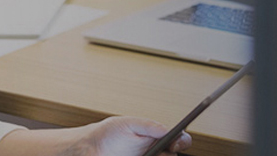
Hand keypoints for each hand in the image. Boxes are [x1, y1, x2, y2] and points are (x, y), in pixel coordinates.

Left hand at [63, 116, 191, 155]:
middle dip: (170, 153)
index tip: (175, 143)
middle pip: (174, 155)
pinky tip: (145, 155)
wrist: (93, 149)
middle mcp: (158, 151)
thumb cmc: (111, 133)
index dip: (182, 142)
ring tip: (145, 155)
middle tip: (161, 152)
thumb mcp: (129, 124)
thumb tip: (167, 129)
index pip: (180, 140)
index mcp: (159, 137)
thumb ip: (149, 125)